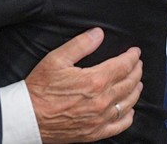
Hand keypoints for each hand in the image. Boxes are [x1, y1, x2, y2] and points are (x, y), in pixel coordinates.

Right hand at [25, 27, 142, 142]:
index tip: (135, 52)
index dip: (132, 57)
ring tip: (137, 82)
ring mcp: (100, 119)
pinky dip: (128, 116)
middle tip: (138, 64)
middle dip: (136, 71)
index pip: (123, 66)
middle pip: (129, 83)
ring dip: (135, 90)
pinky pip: (120, 125)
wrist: (29, 117)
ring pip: (128, 103)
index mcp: (95, 80)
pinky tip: (129, 110)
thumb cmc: (40, 88)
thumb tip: (98, 34)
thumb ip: (80, 44)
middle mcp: (102, 101)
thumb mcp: (57, 59)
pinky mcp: (95, 132)